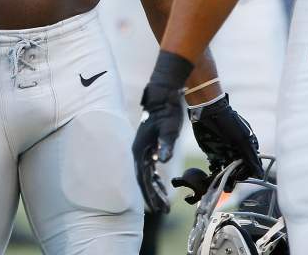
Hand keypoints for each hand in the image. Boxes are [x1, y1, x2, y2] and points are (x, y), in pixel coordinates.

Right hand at [132, 61, 188, 212]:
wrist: (163, 97)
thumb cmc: (166, 112)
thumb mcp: (169, 129)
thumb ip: (166, 145)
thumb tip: (164, 160)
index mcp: (140, 150)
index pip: (143, 178)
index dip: (150, 194)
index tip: (158, 208)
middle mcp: (138, 151)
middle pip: (144, 179)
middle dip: (153, 196)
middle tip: (164, 210)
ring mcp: (143, 149)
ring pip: (147, 174)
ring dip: (155, 188)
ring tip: (164, 203)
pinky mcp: (149, 146)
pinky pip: (150, 167)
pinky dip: (155, 178)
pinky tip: (162, 185)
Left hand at [188, 93, 263, 185]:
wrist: (208, 112)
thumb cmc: (228, 123)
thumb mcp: (241, 140)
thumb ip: (250, 157)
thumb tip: (259, 174)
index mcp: (248, 148)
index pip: (250, 166)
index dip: (245, 173)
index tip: (238, 176)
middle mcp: (238, 152)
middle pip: (239, 170)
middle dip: (235, 179)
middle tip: (228, 185)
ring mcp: (226, 153)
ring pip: (228, 171)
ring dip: (226, 179)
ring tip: (222, 187)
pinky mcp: (214, 153)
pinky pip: (217, 166)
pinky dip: (216, 173)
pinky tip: (213, 177)